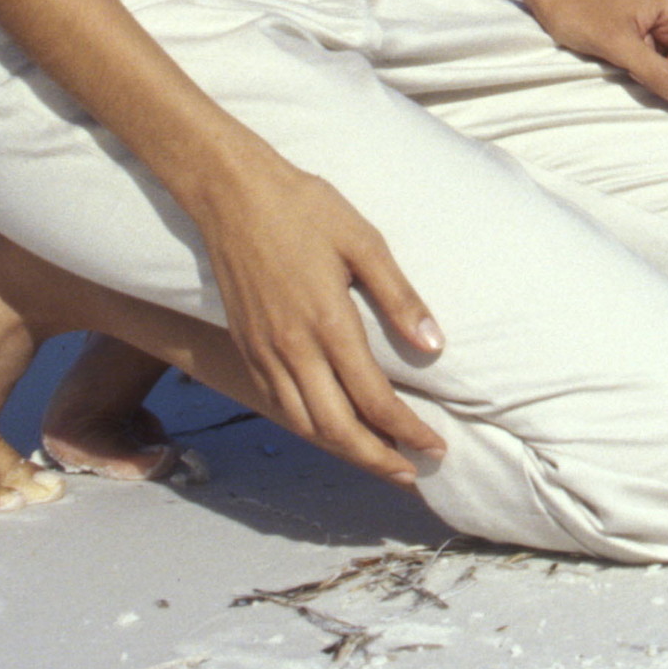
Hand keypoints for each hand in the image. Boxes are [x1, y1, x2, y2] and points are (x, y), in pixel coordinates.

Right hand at [189, 157, 447, 487]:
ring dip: (343, 450)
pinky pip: (277, 404)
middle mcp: (292, 348)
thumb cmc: (304, 208)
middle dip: (377, 458)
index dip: (407, 431)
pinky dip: (307, 428)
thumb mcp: (364, 242)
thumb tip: (434, 346)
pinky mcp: (245, 346)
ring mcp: (263, 351)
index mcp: (328, 323)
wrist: (231, 194)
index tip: (436, 447)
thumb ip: (400, 297)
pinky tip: (329, 429)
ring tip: (378, 460)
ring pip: (304, 424)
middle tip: (412, 474)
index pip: (374, 399)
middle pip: (337, 428)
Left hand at [519, 0, 667, 112]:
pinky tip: (620, 52)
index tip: (635, 73)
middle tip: (624, 63)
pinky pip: (662, 56)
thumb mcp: (618, 47)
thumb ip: (660, 75)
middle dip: (660, 76)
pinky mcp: (657, 21)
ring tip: (619, 56)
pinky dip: (642, 64)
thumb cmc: (578, 10)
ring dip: (649, 71)